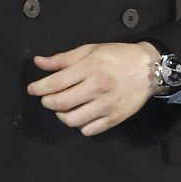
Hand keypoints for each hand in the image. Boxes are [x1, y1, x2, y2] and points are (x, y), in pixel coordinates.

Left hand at [27, 41, 159, 135]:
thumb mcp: (91, 50)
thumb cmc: (117, 56)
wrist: (148, 68)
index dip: (39, 87)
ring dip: (62, 115)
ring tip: (64, 107)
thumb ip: (64, 58)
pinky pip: (88, 130)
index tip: (32, 89)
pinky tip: (81, 114)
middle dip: (47, 102)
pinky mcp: (115, 119)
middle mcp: (98, 87)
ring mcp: (107, 105)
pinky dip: (79, 125)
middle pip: (61, 103)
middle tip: (47, 98)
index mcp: (91, 67)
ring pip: (72, 120)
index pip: (56, 82)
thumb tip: (39, 62)